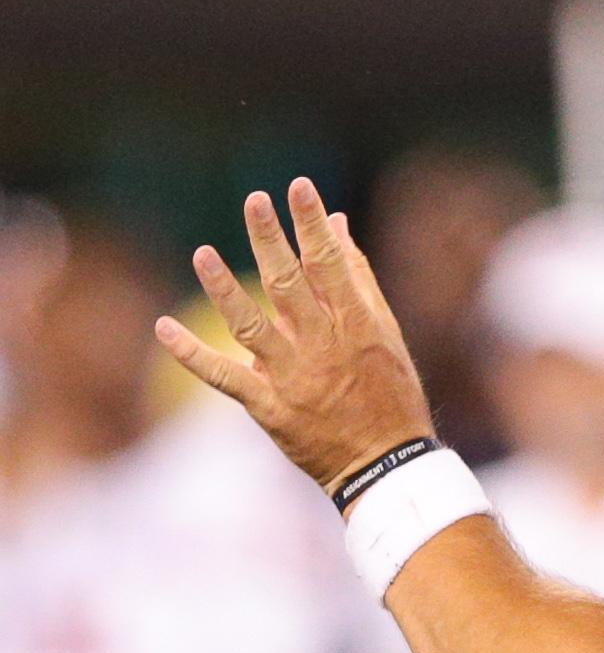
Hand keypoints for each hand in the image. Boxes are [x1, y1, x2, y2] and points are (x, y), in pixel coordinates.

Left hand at [155, 179, 435, 497]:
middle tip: (254, 201)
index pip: (331, 264)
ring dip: (224, 289)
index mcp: (358, 326)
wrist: (385, 463)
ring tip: (202, 254)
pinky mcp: (269, 407)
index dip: (313, 224)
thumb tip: (337, 226)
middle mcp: (323, 347)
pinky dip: (192, 354)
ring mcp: (293, 377)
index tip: (299, 189)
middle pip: (289, 284)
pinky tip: (163, 329)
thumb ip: (360, 279)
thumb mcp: (387, 333)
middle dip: (271, 240)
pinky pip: (224, 377)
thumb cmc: (392, 395)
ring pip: (251, 325)